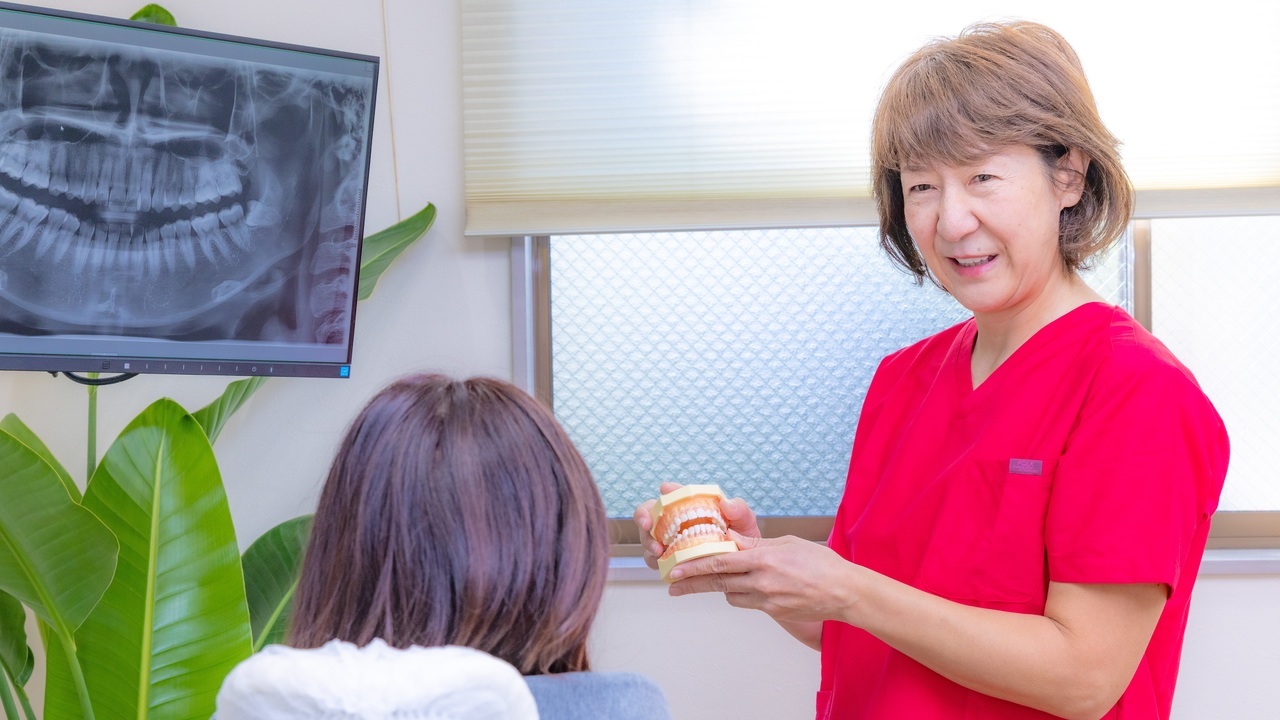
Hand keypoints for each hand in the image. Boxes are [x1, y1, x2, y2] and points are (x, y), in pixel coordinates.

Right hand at [632, 484, 762, 570]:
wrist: (744, 565)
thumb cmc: (740, 536)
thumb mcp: (743, 519)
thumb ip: (738, 509)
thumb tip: (726, 504)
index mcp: (687, 507)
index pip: (668, 496)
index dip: (661, 496)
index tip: (661, 498)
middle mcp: (674, 522)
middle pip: (647, 516)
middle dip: (643, 520)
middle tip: (649, 529)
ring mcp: (669, 543)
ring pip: (648, 541)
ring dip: (648, 545)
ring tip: (658, 552)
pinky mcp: (671, 562)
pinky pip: (657, 563)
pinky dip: (658, 565)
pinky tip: (666, 568)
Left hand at [666, 530, 857, 626]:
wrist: (845, 592)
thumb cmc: (820, 562)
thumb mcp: (787, 543)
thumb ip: (755, 544)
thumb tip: (729, 539)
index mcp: (764, 560)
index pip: (720, 563)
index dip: (695, 566)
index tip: (677, 569)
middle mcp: (762, 582)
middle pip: (718, 583)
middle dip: (693, 584)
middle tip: (673, 585)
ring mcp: (767, 601)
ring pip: (731, 595)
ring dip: (720, 587)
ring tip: (709, 581)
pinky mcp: (774, 612)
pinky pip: (748, 603)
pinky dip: (740, 594)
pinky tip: (742, 587)